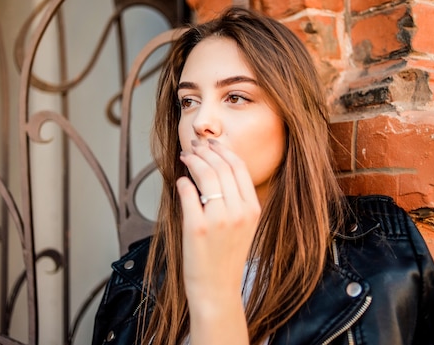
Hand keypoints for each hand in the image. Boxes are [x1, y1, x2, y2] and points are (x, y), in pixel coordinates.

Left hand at [177, 139, 259, 344]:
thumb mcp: (243, 226)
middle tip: (194, 146)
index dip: (223, 150)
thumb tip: (217, 168)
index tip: (212, 143)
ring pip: (205, 175)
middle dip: (206, 150)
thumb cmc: (226, 257)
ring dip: (193, 161)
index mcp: (253, 209)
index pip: (239, 168)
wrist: (217, 289)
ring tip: (185, 157)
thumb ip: (236, 200)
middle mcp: (238, 212)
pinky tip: (180, 181)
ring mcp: (218, 219)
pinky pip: (188, 193)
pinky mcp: (197, 227)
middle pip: (221, 167)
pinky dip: (183, 182)